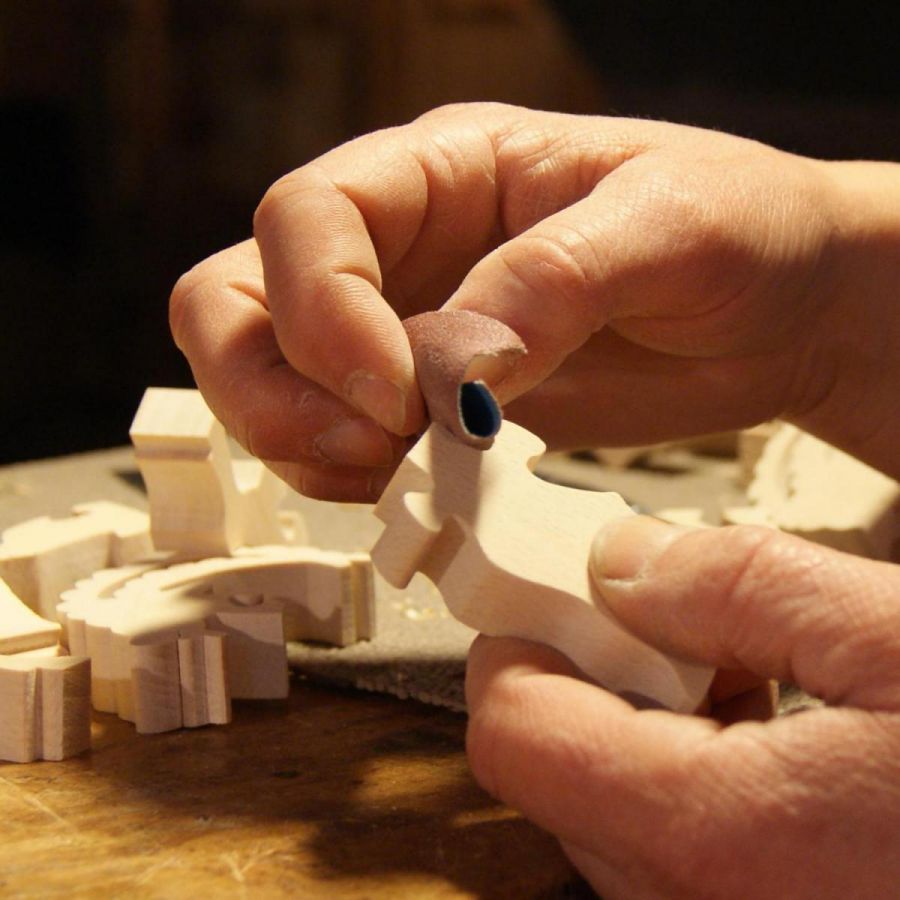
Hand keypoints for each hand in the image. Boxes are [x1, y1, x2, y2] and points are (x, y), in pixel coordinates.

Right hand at [169, 103, 899, 499]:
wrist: (780, 312)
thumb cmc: (740, 232)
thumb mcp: (666, 225)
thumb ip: (552, 281)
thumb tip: (457, 366)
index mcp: (440, 170)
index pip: (306, 219)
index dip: (321, 313)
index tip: (396, 392)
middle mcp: (400, 250)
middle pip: (237, 303)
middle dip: (270, 388)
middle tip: (365, 448)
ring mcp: (404, 332)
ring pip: (269, 383)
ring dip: (306, 445)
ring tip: (405, 475)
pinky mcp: (429, 407)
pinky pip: (337, 445)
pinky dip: (353, 481)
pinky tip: (423, 490)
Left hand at [465, 516, 899, 898]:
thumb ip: (741, 589)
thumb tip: (622, 562)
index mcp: (717, 838)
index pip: (516, 733)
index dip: (519, 644)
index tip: (546, 589)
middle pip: (559, 774)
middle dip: (592, 679)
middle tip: (656, 619)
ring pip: (616, 814)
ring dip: (648, 729)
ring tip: (739, 675)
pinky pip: (682, 852)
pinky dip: (698, 781)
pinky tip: (774, 736)